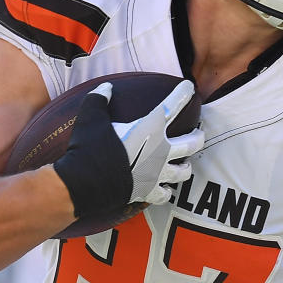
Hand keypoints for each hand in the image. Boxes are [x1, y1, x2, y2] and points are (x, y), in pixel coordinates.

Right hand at [54, 81, 204, 218]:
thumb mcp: (91, 117)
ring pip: (184, 171)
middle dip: (198, 137)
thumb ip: (99, 99)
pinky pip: (165, 194)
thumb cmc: (89, 147)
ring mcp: (156, 173)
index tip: (189, 87)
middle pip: (192, 143)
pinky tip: (165, 189)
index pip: (173, 106)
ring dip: (186, 166)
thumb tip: (105, 88)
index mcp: (150, 128)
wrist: (83, 182)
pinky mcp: (148, 191)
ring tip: (185, 163)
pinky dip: (167, 192)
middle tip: (198, 133)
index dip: (183, 94)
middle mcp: (160, 150)